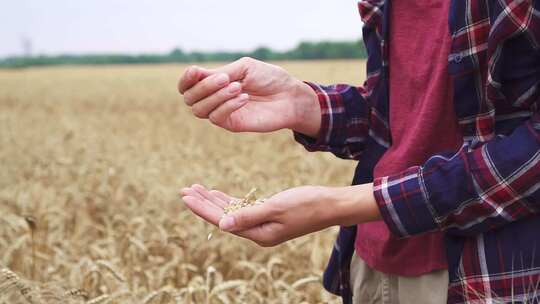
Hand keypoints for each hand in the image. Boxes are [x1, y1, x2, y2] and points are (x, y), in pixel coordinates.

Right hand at [177, 57, 320, 135]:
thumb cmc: (269, 79)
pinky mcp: (232, 124)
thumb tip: (198, 75)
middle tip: (226, 79)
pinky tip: (244, 97)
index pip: (187, 85)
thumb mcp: (244, 67)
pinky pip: (217, 118)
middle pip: (189, 98)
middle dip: (204, 86)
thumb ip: (221, 72)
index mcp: (214, 82)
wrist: (289, 96)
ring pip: (199, 110)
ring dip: (216, 96)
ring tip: (238, 87)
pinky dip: (228, 105)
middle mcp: (214, 98)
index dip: (185, 79)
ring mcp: (222, 112)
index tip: (195, 71)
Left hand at [180, 184, 379, 246]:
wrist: (331, 204)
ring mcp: (263, 224)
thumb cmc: (307, 204)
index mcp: (259, 234)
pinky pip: (243, 208)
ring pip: (231, 212)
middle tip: (184, 190)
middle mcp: (258, 232)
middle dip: (203, 204)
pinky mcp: (269, 215)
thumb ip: (249, 215)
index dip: (203, 208)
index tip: (186, 196)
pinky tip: (218, 193)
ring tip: (195, 189)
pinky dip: (229, 200)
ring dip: (214, 200)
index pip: (223, 221)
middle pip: (223, 217)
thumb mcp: (277, 207)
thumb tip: (222, 224)